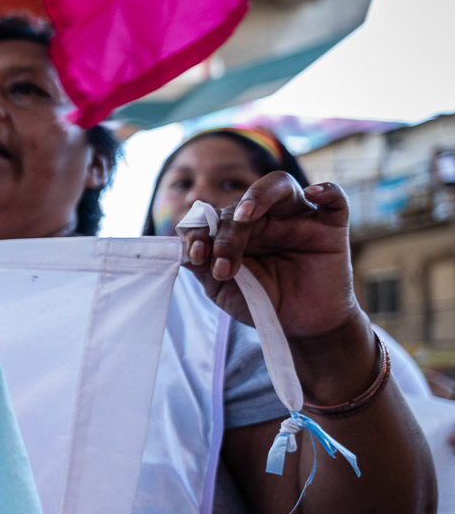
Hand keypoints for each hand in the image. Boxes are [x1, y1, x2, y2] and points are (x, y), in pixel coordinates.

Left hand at [181, 174, 362, 338]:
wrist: (301, 327)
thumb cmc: (262, 302)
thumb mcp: (224, 289)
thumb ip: (203, 268)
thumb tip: (179, 249)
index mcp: (237, 231)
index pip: (214, 217)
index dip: (200, 231)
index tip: (195, 255)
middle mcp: (267, 219)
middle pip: (242, 205)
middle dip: (227, 234)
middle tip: (223, 265)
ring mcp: (299, 219)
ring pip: (280, 186)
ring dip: (259, 195)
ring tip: (244, 215)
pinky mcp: (331, 228)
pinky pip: (335, 200)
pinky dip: (327, 191)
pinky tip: (314, 194)